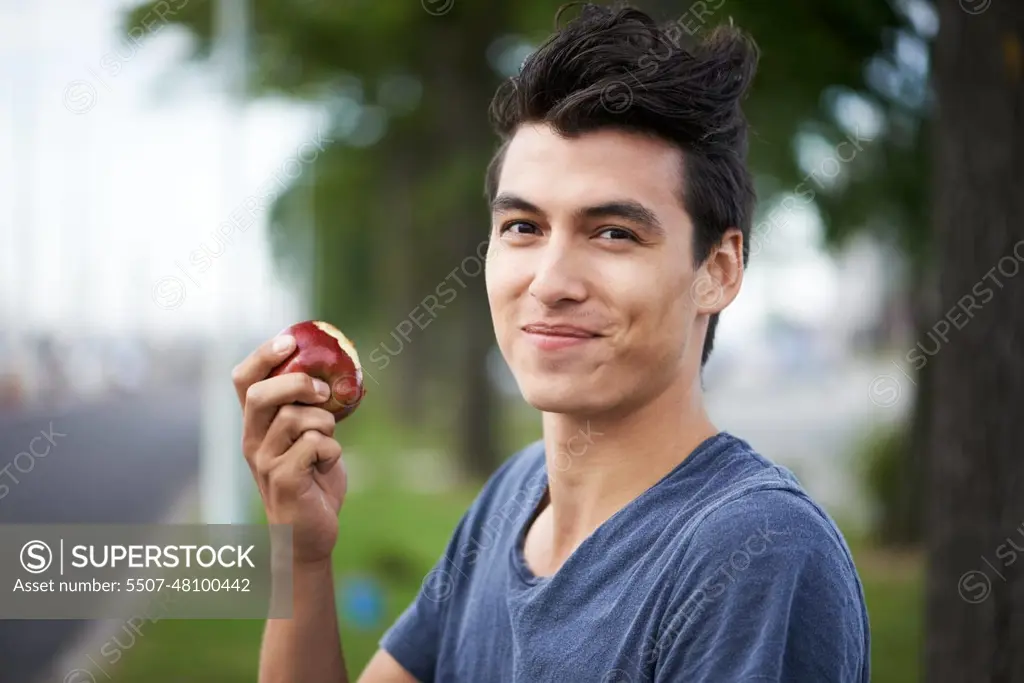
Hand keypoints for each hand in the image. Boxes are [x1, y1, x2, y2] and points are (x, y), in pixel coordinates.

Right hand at [232, 334, 346, 565]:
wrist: (310, 535)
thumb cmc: (312, 483)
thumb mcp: (309, 439)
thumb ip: (311, 410)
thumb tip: (336, 374)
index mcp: (255, 426)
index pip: (243, 381)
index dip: (262, 356)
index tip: (288, 341)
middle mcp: (252, 441)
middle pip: (262, 395)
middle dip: (297, 384)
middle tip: (323, 392)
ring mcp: (264, 461)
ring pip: (296, 418)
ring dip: (324, 424)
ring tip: (327, 442)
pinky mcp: (283, 479)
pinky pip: (315, 445)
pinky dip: (332, 450)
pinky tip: (327, 466)